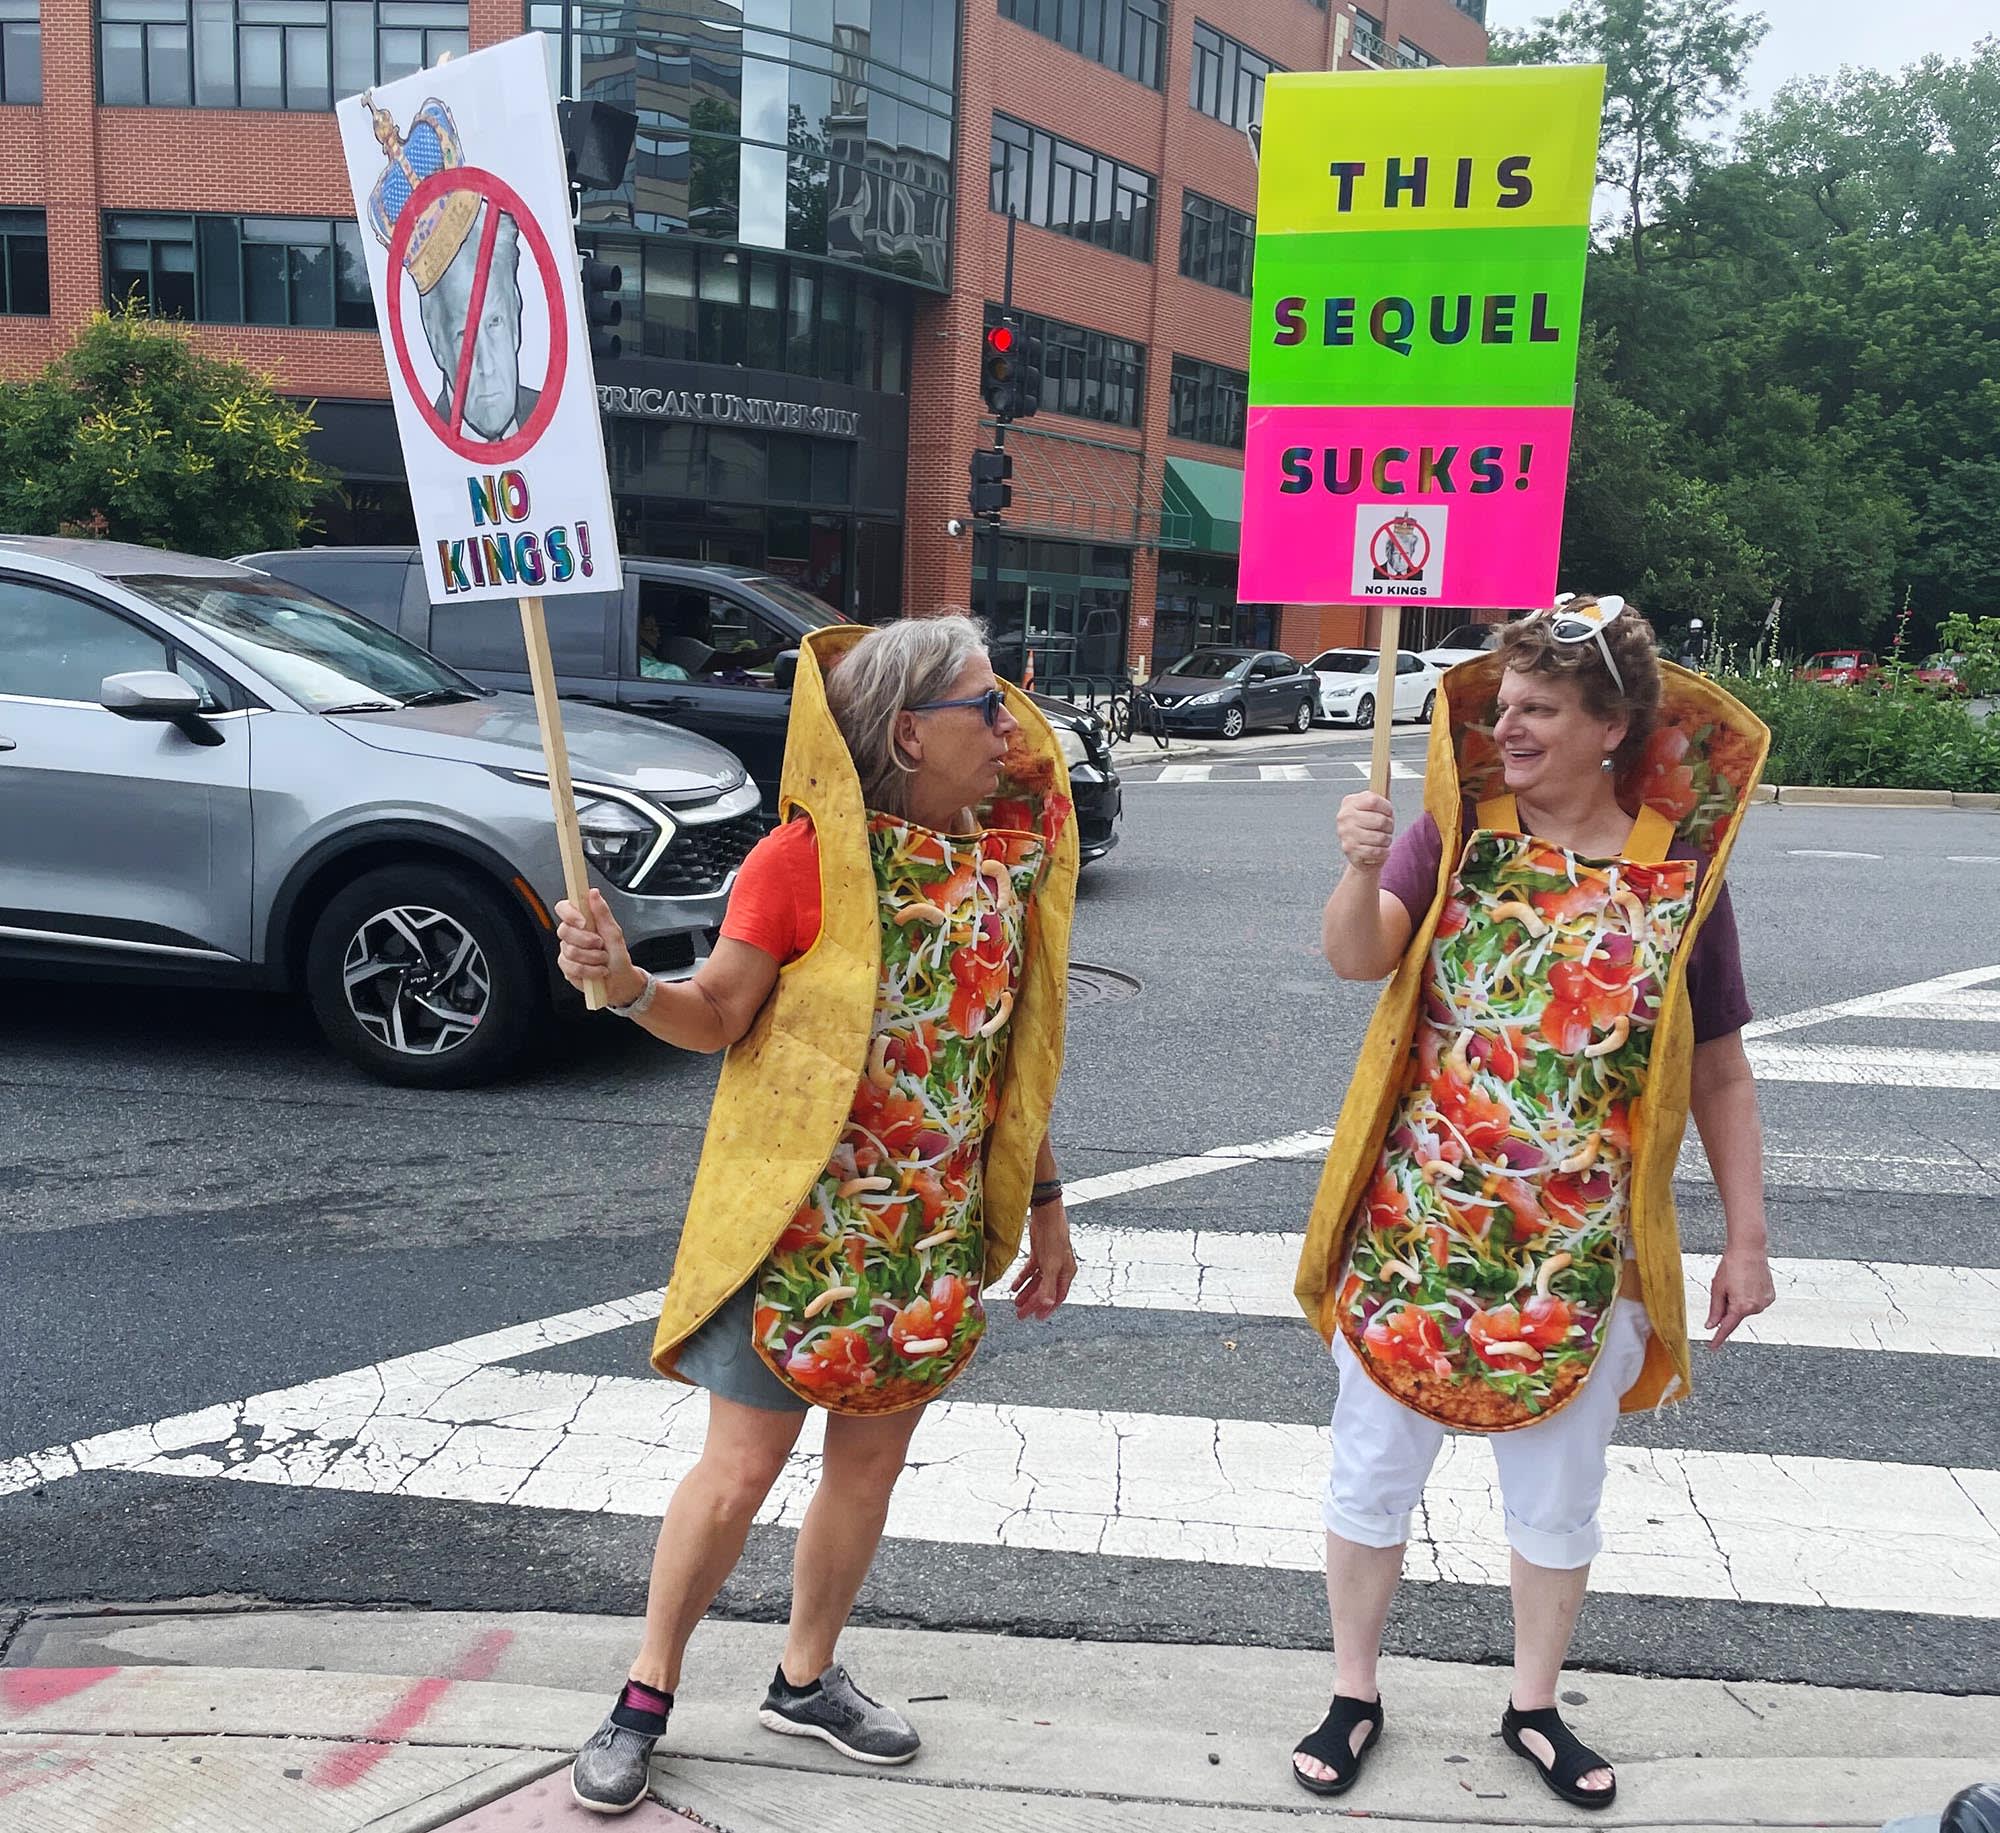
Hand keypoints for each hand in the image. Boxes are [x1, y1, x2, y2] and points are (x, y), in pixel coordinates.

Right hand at [554, 888, 639, 1001]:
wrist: (620, 980)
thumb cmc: (617, 956)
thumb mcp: (614, 932)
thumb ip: (602, 912)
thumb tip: (593, 893)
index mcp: (581, 921)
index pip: (563, 908)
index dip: (569, 913)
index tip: (583, 922)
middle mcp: (572, 935)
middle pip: (564, 930)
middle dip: (586, 940)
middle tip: (601, 944)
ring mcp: (567, 951)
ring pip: (570, 951)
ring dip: (593, 957)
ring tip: (603, 959)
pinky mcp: (566, 968)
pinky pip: (572, 967)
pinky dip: (590, 970)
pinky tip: (598, 971)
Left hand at [1008, 1199, 1076, 1321]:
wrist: (1046, 1214)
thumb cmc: (1054, 1237)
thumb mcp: (1051, 1264)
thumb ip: (1048, 1285)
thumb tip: (1045, 1304)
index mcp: (1066, 1273)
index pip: (1057, 1296)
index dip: (1047, 1308)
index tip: (1036, 1318)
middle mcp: (1058, 1268)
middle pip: (1045, 1291)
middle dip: (1033, 1303)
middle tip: (1021, 1314)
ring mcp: (1048, 1260)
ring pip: (1037, 1281)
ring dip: (1027, 1292)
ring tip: (1016, 1302)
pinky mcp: (1039, 1253)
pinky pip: (1030, 1270)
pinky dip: (1022, 1278)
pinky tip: (1014, 1286)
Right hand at [1336, 792, 1396, 873]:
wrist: (1359, 851)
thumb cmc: (1370, 825)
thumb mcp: (1375, 805)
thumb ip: (1382, 784)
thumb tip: (1387, 763)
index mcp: (1350, 802)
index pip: (1374, 800)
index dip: (1387, 808)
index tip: (1388, 813)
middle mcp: (1344, 816)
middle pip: (1380, 820)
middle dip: (1389, 827)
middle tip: (1386, 829)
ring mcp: (1345, 833)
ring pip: (1380, 837)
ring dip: (1387, 840)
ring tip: (1382, 840)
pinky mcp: (1350, 850)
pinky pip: (1376, 851)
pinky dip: (1383, 852)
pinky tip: (1380, 849)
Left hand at [1705, 1242, 1774, 1347]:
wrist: (1749, 1250)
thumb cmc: (1731, 1266)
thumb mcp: (1718, 1288)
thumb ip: (1715, 1310)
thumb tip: (1711, 1326)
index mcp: (1741, 1307)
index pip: (1727, 1328)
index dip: (1718, 1338)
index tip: (1712, 1347)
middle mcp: (1756, 1308)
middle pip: (1736, 1315)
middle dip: (1728, 1307)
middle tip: (1726, 1287)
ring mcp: (1765, 1303)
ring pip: (1746, 1309)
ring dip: (1739, 1302)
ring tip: (1737, 1282)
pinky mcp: (1771, 1297)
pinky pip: (1756, 1302)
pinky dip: (1749, 1297)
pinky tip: (1747, 1283)